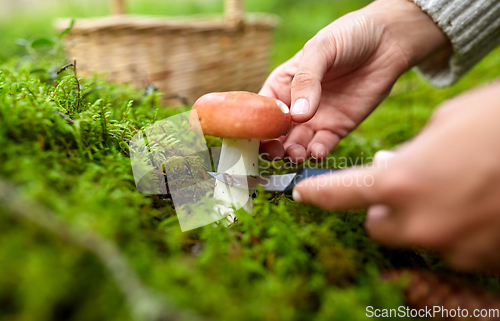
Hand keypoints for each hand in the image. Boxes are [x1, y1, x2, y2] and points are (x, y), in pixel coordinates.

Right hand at [260, 0, 449, 162]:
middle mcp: (296, 105)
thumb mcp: (320, 49)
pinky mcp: (338, 128)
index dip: (258, 123)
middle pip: (276, 132)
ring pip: (297, 144)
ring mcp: (317, 118)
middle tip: (277, 152)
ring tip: (297, 154)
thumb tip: (298, 115)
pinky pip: (323, 146)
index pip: (262, 108)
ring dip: (294, 152)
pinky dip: (317, 153)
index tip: (258, 135)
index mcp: (284, 83)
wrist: (388, 41)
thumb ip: (306, 80)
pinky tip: (317, 153)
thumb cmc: (349, 36)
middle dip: (274, 145)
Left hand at [292, 82, 499, 272]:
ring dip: (424, 217)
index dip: (319, 194)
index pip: (341, 193)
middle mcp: (420, 222)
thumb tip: (389, 167)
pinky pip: (452, 246)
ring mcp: (451, 246)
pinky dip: (455, 230)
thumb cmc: (499, 123)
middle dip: (386, 207)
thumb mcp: (446, 124)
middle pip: (378, 225)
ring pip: (416, 237)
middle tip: (409, 184)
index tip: (303, 194)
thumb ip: (408, 153)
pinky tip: (477, 204)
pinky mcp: (480, 261)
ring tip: (454, 188)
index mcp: (402, 182)